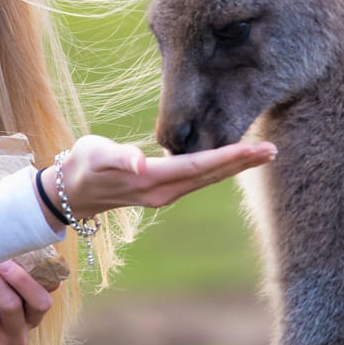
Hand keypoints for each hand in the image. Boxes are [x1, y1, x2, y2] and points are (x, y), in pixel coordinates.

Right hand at [43, 134, 276, 219]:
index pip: (198, 166)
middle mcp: (164, 192)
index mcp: (152, 180)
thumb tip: (140, 161)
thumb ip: (118, 156)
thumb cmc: (83, 165)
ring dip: (235, 167)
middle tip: (272, 149)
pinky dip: (219, 168)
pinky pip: (198, 179)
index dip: (228, 157)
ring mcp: (165, 194)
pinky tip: (232, 160)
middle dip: (242, 163)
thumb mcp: (95, 156)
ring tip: (261, 154)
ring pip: (207, 179)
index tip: (255, 149)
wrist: (71, 191)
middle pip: (210, 175)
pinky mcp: (163, 191)